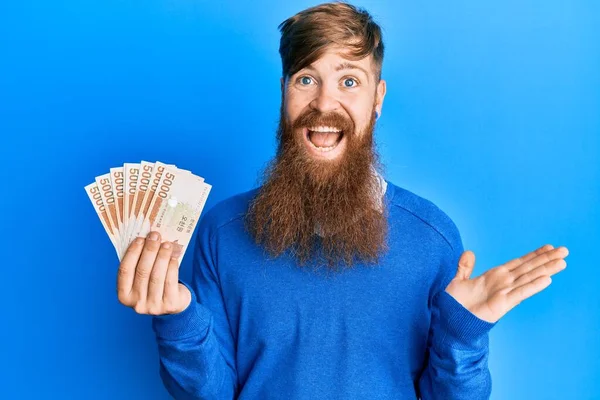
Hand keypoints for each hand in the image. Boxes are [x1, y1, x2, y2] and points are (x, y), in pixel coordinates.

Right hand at [117, 231, 190, 314]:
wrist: (173, 305)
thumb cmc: (154, 285)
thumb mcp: (142, 278)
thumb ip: (139, 263)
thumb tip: (145, 239)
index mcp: (124, 295)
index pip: (125, 271)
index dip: (132, 253)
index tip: (140, 238)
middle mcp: (136, 303)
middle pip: (142, 271)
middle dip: (149, 251)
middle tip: (155, 236)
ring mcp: (153, 306)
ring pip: (157, 276)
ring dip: (162, 256)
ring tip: (167, 244)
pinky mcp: (170, 305)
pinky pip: (170, 281)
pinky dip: (172, 266)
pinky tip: (174, 256)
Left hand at [445, 244, 568, 322]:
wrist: (451, 320)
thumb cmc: (456, 304)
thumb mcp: (460, 280)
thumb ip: (465, 267)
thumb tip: (469, 252)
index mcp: (495, 276)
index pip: (519, 262)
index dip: (534, 255)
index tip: (548, 247)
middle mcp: (504, 283)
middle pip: (529, 268)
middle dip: (546, 259)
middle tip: (564, 250)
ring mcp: (505, 293)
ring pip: (529, 278)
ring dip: (546, 269)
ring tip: (562, 262)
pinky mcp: (503, 303)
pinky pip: (521, 292)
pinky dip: (533, 285)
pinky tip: (547, 279)